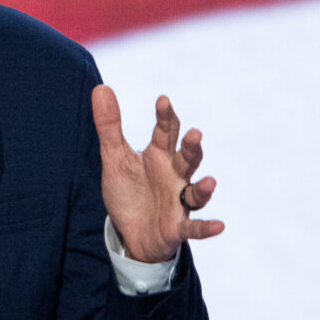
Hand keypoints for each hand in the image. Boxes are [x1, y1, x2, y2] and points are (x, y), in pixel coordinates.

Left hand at [91, 86, 223, 263]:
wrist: (129, 233)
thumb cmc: (129, 191)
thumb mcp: (114, 158)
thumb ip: (109, 126)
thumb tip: (101, 87)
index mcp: (159, 156)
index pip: (166, 132)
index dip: (166, 116)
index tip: (163, 100)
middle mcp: (174, 176)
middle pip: (188, 158)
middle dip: (192, 147)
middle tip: (195, 134)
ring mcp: (178, 201)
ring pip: (195, 192)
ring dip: (204, 188)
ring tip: (210, 182)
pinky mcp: (177, 227)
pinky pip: (194, 228)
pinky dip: (206, 228)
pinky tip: (219, 226)